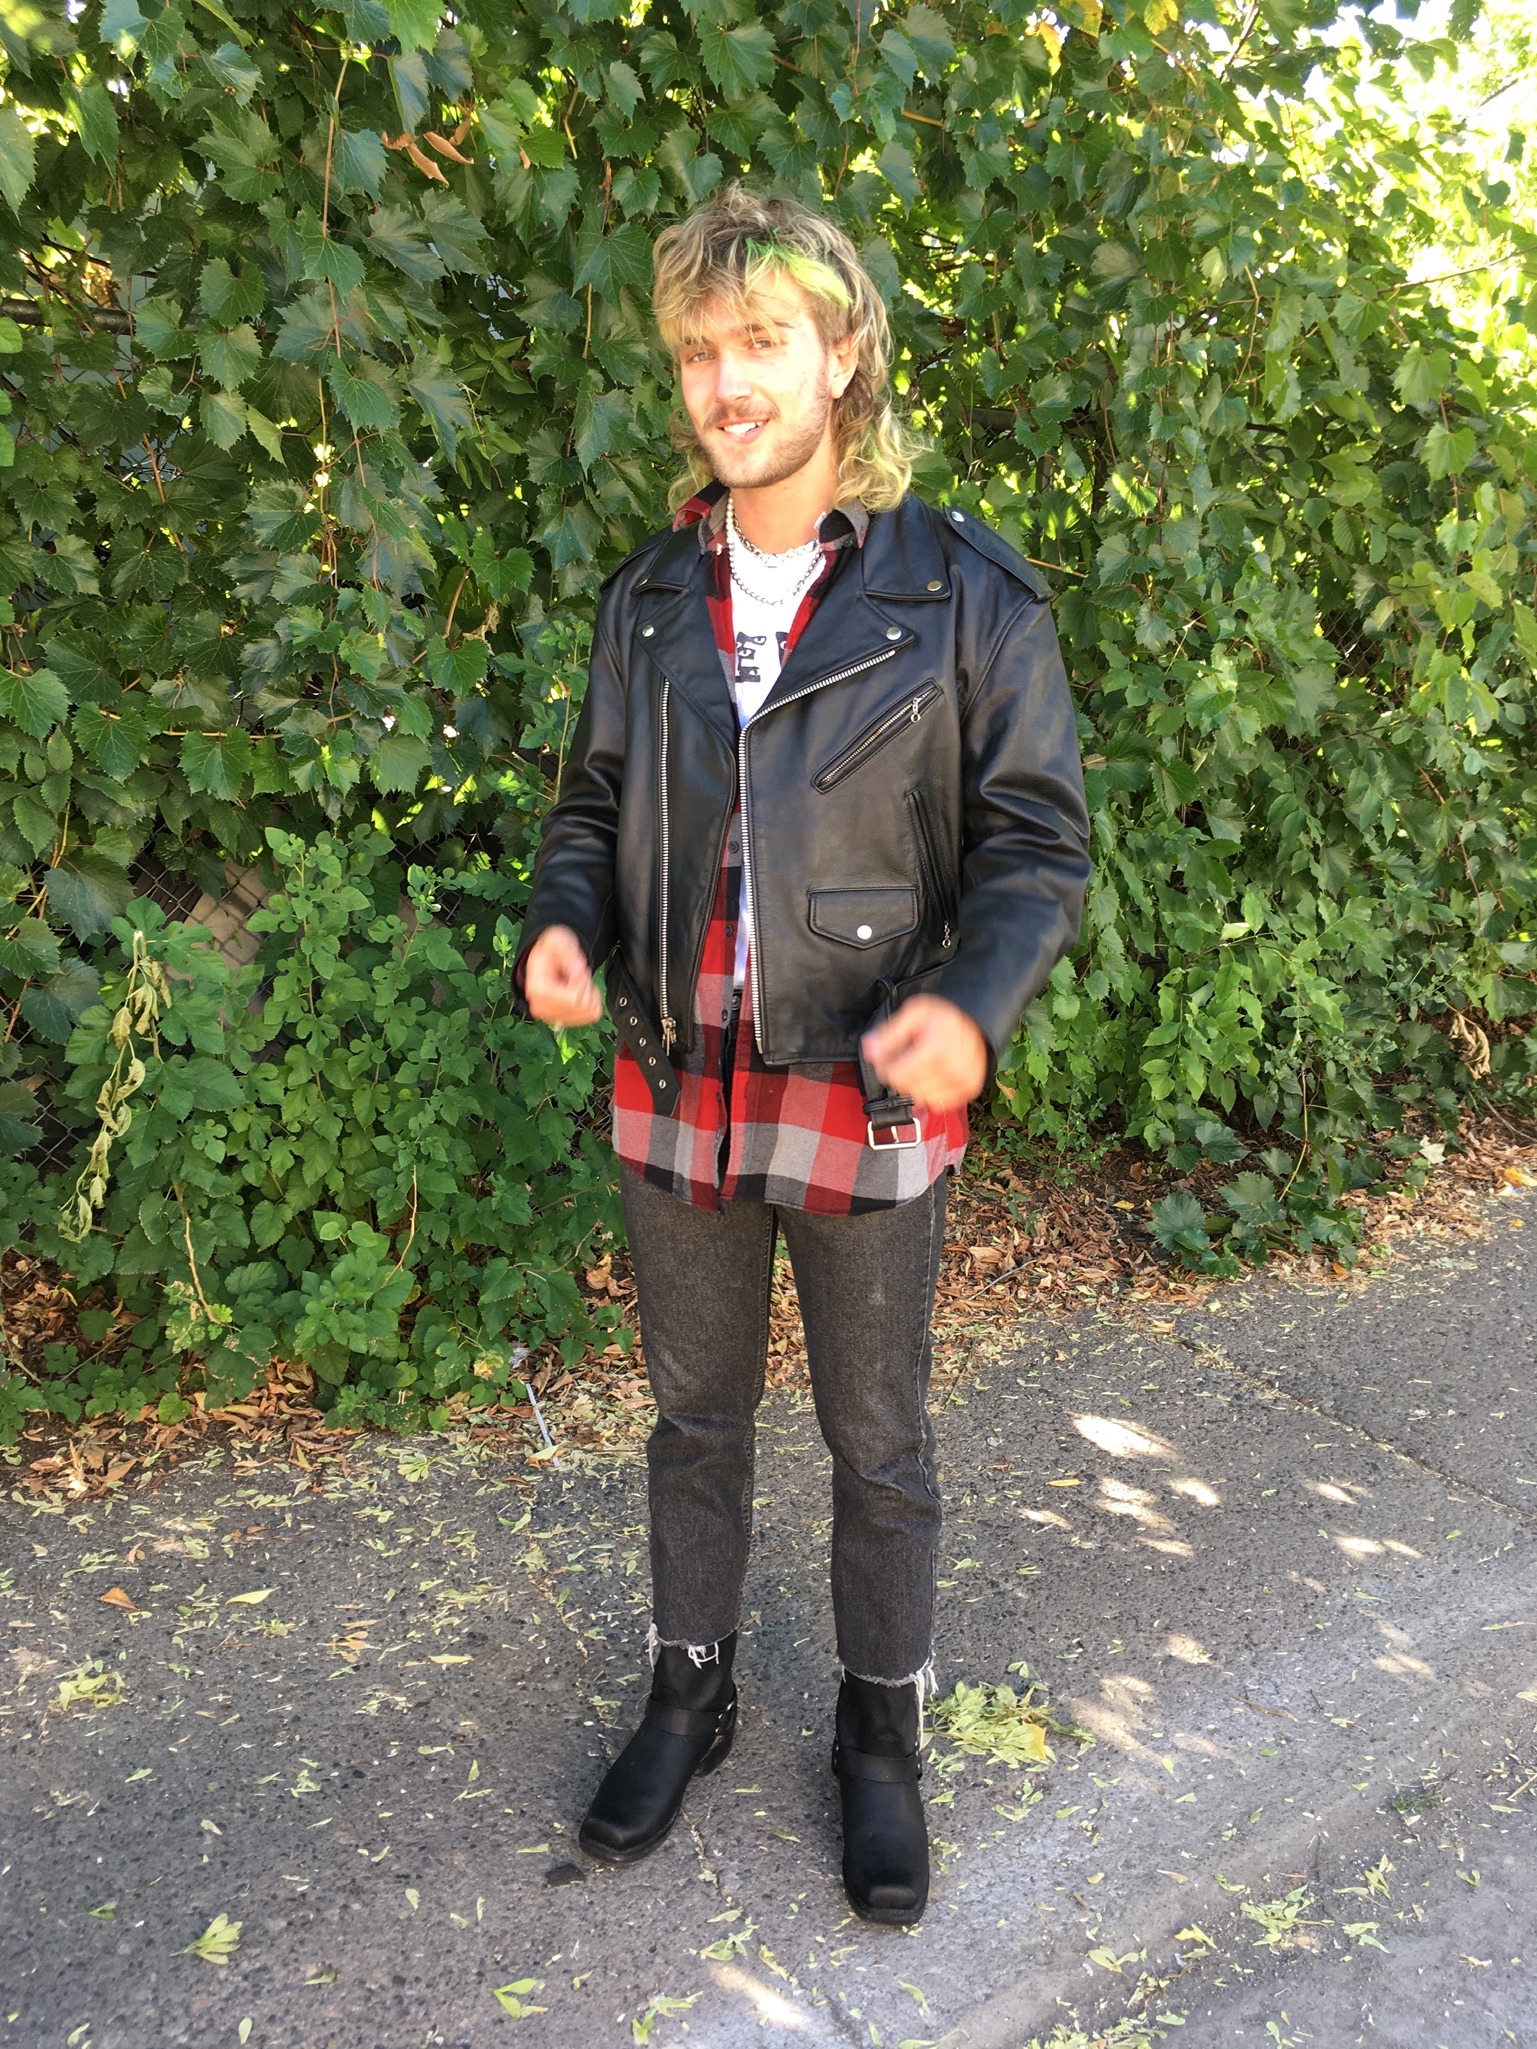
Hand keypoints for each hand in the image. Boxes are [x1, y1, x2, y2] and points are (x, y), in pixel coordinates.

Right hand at [523, 925, 601, 1028]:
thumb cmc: (550, 950)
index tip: (577, 968)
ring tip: (576, 980)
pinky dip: (591, 1001)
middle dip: (586, 986)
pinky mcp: (564, 1020)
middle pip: (583, 1006)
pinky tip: (580, 989)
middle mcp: (541, 1008)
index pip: (574, 999)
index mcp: (537, 990)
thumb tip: (579, 970)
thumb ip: (568, 951)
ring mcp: (553, 1017)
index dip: (582, 982)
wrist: (545, 959)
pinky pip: (592, 1015)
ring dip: (589, 993)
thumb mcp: (557, 940)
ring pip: (589, 1012)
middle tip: (576, 972)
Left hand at [860, 995, 987, 1114]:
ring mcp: (962, 1082)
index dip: (885, 1066)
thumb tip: (869, 1050)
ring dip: (914, 1084)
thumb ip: (889, 1034)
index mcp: (936, 1048)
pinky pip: (938, 1102)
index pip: (895, 1075)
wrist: (977, 1021)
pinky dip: (930, 1091)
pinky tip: (932, 1075)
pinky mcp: (969, 1090)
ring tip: (921, 1064)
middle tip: (905, 1057)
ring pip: (920, 1097)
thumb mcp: (914, 1014)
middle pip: (906, 1087)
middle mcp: (951, 1068)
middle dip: (899, 1074)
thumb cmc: (944, 1016)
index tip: (887, 1056)